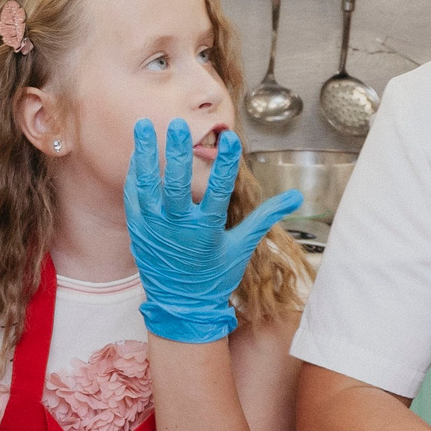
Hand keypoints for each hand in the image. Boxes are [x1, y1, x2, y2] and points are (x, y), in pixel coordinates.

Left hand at [122, 120, 300, 344]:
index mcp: (208, 232)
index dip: (226, 165)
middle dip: (177, 154)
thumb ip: (265, 217)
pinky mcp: (137, 231)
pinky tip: (136, 152)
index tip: (230, 137)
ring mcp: (154, 230)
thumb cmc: (215, 275)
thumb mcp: (242, 247)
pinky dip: (134, 175)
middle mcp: (179, 229)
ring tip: (142, 124)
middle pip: (177, 187)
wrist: (181, 307)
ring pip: (147, 187)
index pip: (220, 192)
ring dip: (144, 155)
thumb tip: (297, 197)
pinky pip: (133, 198)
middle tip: (177, 124)